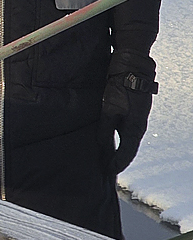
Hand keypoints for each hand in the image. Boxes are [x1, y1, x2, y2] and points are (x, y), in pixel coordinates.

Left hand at [101, 52, 156, 172]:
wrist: (131, 66)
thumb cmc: (121, 87)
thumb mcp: (110, 109)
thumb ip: (105, 128)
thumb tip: (101, 146)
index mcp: (135, 129)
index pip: (126, 153)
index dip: (116, 164)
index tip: (107, 173)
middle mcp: (137, 126)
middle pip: (127, 148)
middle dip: (116, 159)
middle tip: (104, 169)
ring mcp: (135, 118)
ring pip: (125, 139)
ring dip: (115, 148)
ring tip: (104, 157)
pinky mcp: (130, 110)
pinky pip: (122, 129)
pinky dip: (115, 136)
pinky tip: (106, 137)